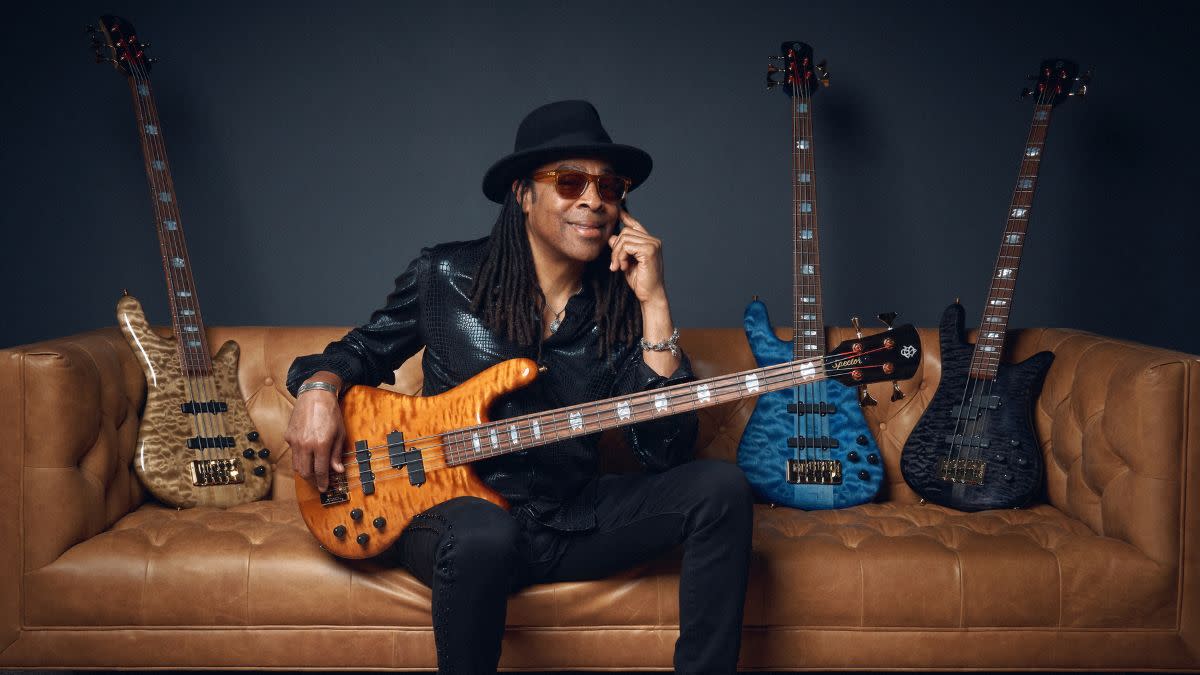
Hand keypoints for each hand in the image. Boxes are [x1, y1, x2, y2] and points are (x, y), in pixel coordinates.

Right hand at [284, 376, 345, 491]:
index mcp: (321, 445)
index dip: (322, 482)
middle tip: (319, 483)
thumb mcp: (340, 434)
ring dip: (305, 472)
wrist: (315, 395)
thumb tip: (338, 471)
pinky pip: (293, 453)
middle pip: (305, 472)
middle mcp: (306, 445)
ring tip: (313, 474)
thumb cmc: (331, 413)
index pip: (320, 471)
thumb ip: (336, 454)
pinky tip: (307, 456)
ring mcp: (295, 441)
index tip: (324, 489)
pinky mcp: (288, 436)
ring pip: (297, 465)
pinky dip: (300, 458)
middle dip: (312, 481)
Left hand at [608, 209, 666, 306]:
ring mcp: (652, 244)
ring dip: (617, 254)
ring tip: (619, 267)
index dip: (626, 217)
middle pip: (625, 232)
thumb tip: (612, 237)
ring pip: (624, 239)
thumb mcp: (626, 262)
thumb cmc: (640, 281)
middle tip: (614, 264)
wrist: (650, 295)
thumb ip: (621, 249)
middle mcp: (653, 240)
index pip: (635, 225)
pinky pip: (626, 246)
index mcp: (649, 242)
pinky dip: (621, 256)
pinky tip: (624, 267)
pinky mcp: (649, 250)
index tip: (618, 211)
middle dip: (615, 248)